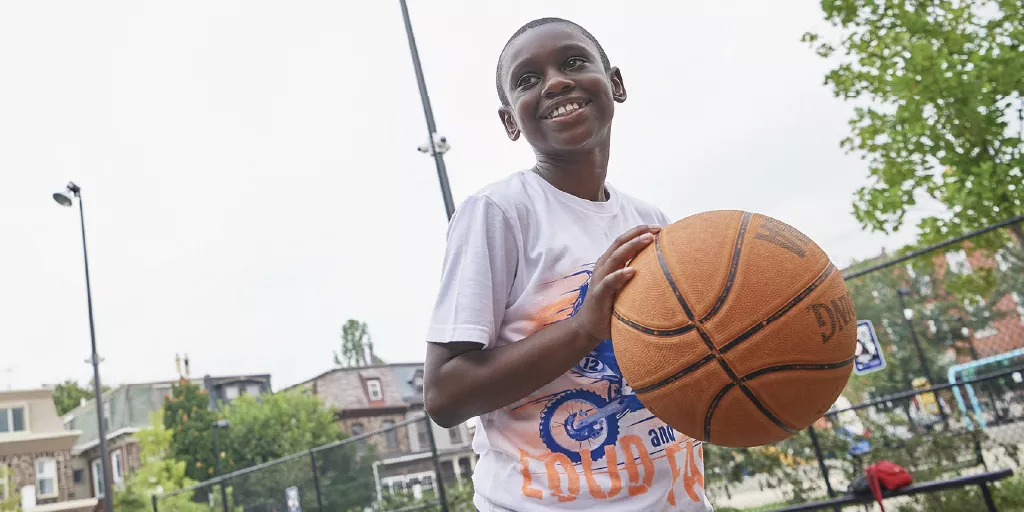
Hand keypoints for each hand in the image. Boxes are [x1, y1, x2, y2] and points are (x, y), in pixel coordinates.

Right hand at [572, 224, 660, 344]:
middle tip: (657, 229)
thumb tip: (660, 267)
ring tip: (648, 240)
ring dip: (632, 247)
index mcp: (609, 263)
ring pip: (615, 258)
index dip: (638, 231)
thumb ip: (634, 274)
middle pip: (619, 244)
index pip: (623, 241)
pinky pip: (608, 283)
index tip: (659, 227)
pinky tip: (631, 271)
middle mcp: (603, 267)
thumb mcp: (623, 285)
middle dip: (638, 234)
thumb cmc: (611, 305)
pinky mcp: (598, 295)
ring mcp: (599, 280)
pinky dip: (619, 275)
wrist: (589, 327)